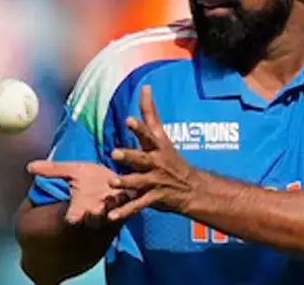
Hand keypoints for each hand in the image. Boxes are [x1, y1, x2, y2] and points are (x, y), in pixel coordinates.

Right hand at [27, 161, 129, 227]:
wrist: (117, 181)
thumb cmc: (92, 178)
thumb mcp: (73, 172)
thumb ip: (53, 170)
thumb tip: (29, 166)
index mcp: (81, 207)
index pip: (73, 217)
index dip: (72, 218)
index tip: (71, 218)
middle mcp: (98, 211)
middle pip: (95, 217)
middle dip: (95, 215)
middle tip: (95, 209)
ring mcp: (115, 208)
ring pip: (114, 211)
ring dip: (114, 206)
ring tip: (113, 199)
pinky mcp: (131, 201)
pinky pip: (132, 202)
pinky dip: (133, 198)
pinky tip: (137, 189)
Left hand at [108, 85, 201, 220]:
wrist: (192, 189)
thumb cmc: (171, 158)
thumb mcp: (162, 134)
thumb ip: (150, 111)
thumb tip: (145, 86)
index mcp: (157, 147)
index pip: (148, 135)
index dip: (139, 128)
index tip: (129, 120)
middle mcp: (156, 163)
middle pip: (141, 158)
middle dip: (129, 156)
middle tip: (114, 153)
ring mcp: (156, 181)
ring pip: (139, 182)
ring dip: (126, 183)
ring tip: (112, 183)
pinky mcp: (154, 198)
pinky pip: (137, 205)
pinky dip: (125, 211)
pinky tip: (111, 216)